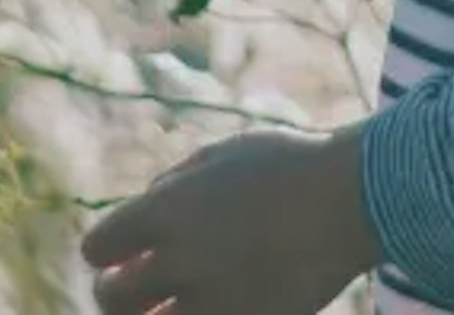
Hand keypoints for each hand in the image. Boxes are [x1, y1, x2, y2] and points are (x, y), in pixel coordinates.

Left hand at [83, 127, 378, 314]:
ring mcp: (213, 299)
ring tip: (161, 308)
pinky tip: (204, 308)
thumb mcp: (223, 154)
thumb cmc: (290, 166)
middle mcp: (180, 259)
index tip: (120, 254)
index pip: (98, 248)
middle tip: (131, 288)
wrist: (355, 198)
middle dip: (116, 293)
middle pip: (112, 297)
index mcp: (167, 210)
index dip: (105, 252)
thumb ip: (174, 183)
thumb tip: (145, 208)